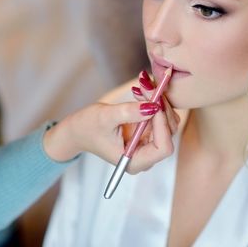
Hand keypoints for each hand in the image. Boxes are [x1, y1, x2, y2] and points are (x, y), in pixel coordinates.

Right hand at [43, 97, 177, 173]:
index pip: (163, 147)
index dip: (162, 124)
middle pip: (168, 132)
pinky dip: (154, 101)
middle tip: (147, 86)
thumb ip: (129, 113)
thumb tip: (152, 107)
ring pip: (167, 121)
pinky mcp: (148, 132)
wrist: (79, 130)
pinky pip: (160, 115)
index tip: (154, 103)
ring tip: (142, 85)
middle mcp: (146, 155)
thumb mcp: (106, 118)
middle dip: (160, 107)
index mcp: (135, 161)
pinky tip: (142, 91)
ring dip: (158, 101)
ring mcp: (148, 143)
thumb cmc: (87, 128)